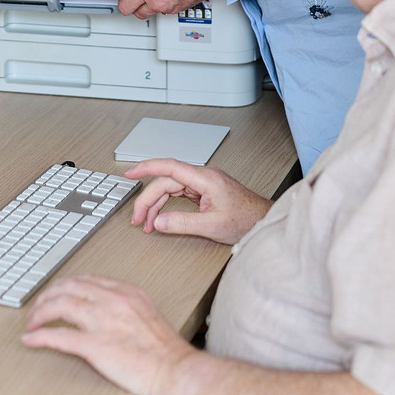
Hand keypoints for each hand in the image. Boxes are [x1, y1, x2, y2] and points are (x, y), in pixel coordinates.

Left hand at [21, 275, 199, 394]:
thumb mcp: (148, 313)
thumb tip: (106, 310)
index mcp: (126, 292)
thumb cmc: (167, 350)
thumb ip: (126, 306)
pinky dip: (40, 337)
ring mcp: (103, 322)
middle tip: (38, 308)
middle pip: (69, 287)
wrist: (176, 371)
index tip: (56, 293)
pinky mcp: (96, 346)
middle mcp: (113, 300)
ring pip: (60, 305)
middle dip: (48, 296)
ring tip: (32, 322)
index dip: (65, 286)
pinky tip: (31, 339)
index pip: (86, 280)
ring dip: (40, 313)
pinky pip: (59, 336)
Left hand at [118, 0, 218, 17]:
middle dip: (138, 9)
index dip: (123, 5)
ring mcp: (169, 8)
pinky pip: (170, 10)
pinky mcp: (181, 10)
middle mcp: (157, 2)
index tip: (124, 2)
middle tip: (139, 2)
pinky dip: (170, 4)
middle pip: (140, 14)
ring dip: (157, 5)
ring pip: (157, 12)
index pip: (127, 6)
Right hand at [127, 158, 270, 244]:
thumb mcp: (212, 226)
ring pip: (171, 188)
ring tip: (147, 223)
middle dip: (148, 200)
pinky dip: (167, 205)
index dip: (147, 168)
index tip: (131, 173)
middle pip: (167, 181)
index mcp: (206, 178)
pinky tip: (161, 217)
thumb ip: (183, 224)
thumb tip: (159, 222)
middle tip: (138, 219)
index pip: (170, 167)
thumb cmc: (246, 219)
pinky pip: (179, 193)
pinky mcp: (205, 191)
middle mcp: (203, 177)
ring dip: (156, 204)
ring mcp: (204, 183)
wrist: (263, 220)